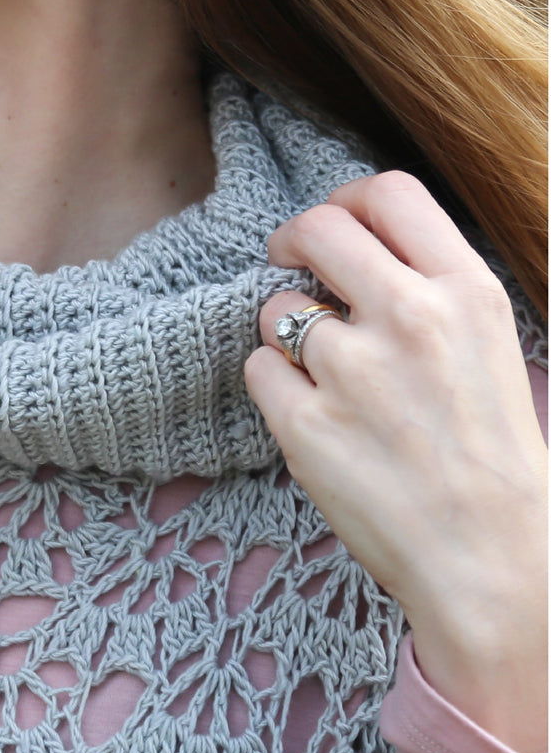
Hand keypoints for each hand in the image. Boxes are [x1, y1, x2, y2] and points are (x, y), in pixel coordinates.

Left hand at [244, 172, 547, 752]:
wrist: (492, 559)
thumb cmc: (495, 459)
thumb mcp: (492, 349)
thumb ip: (431, 292)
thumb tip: (363, 253)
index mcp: (468, 292)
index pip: (389, 193)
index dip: (345, 199)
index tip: (328, 223)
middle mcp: (408, 318)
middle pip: (317, 230)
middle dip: (291, 239)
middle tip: (286, 259)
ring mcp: (352, 371)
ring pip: (277, 307)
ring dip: (287, 330)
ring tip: (322, 373)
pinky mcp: (305, 424)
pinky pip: (257, 368)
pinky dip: (273, 383)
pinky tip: (308, 411)